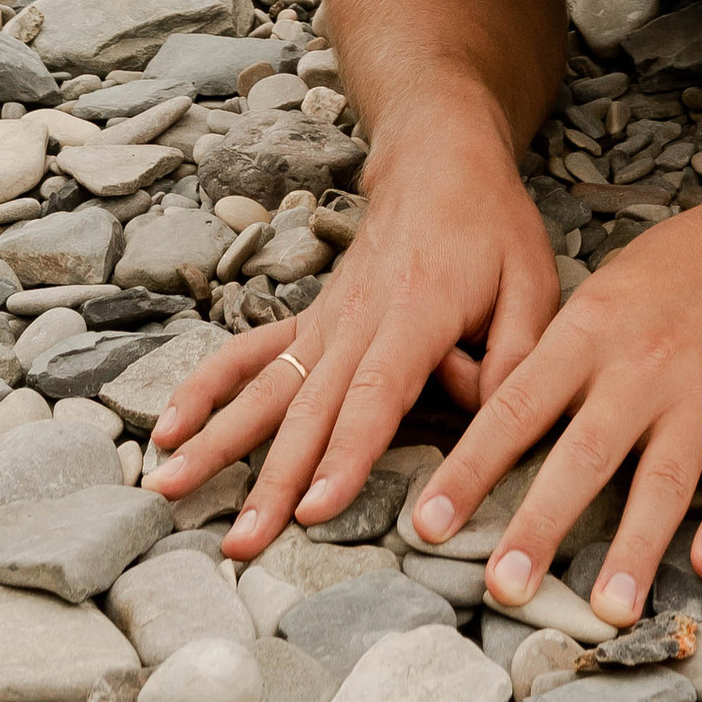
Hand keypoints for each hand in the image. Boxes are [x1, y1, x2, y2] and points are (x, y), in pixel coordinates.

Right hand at [146, 115, 558, 555]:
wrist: (439, 159)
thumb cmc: (492, 226)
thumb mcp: (534, 283)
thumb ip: (515, 360)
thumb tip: (493, 432)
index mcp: (417, 311)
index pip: (375, 394)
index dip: (345, 454)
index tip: (314, 509)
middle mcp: (358, 319)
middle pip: (308, 409)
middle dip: (272, 479)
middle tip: (240, 542)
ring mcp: (325, 321)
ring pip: (266, 390)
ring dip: (218, 441)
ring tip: (167, 488)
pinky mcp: (309, 322)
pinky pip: (248, 355)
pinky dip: (205, 388)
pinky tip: (168, 428)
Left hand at [401, 169, 701, 624]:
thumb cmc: (664, 275)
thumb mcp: (594, 297)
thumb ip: (550, 362)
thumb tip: (488, 435)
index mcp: (588, 333)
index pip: (516, 408)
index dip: (469, 470)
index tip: (426, 525)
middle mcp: (640, 367)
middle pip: (583, 454)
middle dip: (541, 524)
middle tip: (503, 587)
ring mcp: (700, 395)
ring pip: (662, 479)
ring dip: (634, 548)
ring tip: (607, 608)